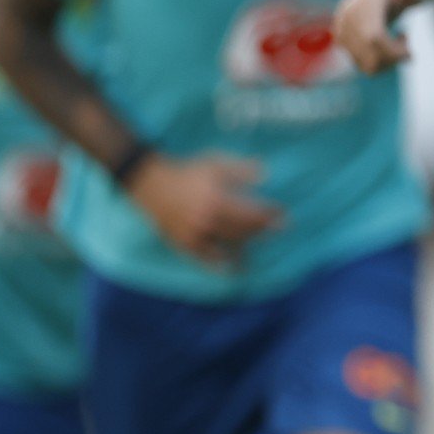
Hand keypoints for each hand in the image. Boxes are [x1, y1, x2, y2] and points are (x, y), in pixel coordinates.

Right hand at [126, 153, 278, 266]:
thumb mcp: (214, 163)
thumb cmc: (187, 172)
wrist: (151, 184)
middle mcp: (207, 220)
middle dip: (263, 230)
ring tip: (258, 248)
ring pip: (228, 246)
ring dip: (246, 248)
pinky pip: (205, 260)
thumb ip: (240, 169)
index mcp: (216, 200)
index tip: (283, 214)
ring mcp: (195, 234)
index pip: (251, 212)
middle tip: (278, 229)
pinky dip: (220, 266)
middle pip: (243, 231)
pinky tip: (233, 269)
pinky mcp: (184, 243)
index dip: (269, 214)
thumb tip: (265, 173)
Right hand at [335, 0, 433, 72]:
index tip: (411, 51)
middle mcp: (348, 15)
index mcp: (366, 2)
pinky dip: (378, 61)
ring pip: (364, 65)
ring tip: (400, 41)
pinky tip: (389, 45)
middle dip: (393, 59)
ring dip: (387, 60)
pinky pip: (360, 63)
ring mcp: (342, 26)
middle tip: (407, 45)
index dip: (395, 51)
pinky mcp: (342, 36)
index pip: (374, 38)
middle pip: (368, 58)